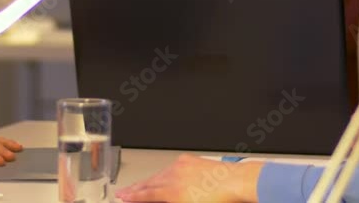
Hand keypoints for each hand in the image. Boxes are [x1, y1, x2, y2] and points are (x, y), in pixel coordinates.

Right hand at [116, 154, 261, 201]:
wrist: (235, 182)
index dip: (133, 196)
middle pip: (150, 182)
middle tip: (124, 191)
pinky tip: (163, 175)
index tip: (123, 197)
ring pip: (159, 174)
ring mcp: (182, 166)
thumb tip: (159, 198)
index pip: (147, 194)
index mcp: (172, 190)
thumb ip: (167, 201)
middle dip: (135, 188)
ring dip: (148, 180)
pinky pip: (171, 167)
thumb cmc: (218, 200)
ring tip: (140, 185)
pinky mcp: (191, 161)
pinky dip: (164, 173)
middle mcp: (174, 176)